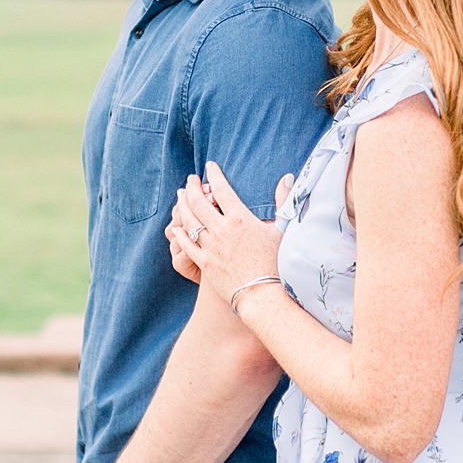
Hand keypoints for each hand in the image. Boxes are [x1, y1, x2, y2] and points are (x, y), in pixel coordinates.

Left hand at [166, 163, 289, 313]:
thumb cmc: (277, 263)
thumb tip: (287, 177)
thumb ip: (283, 201)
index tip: (210, 166)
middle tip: (190, 180)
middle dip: (192, 187)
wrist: (263, 296)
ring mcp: (210, 247)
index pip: (222, 189)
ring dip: (182, 206)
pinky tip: (175, 228)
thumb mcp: (283, 230)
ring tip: (180, 197)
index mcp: (240, 219)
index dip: (214, 175)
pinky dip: (179, 234)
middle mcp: (221, 230)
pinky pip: (186, 245)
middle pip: (199, 202)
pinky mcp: (204, 263)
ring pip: (188, 221)